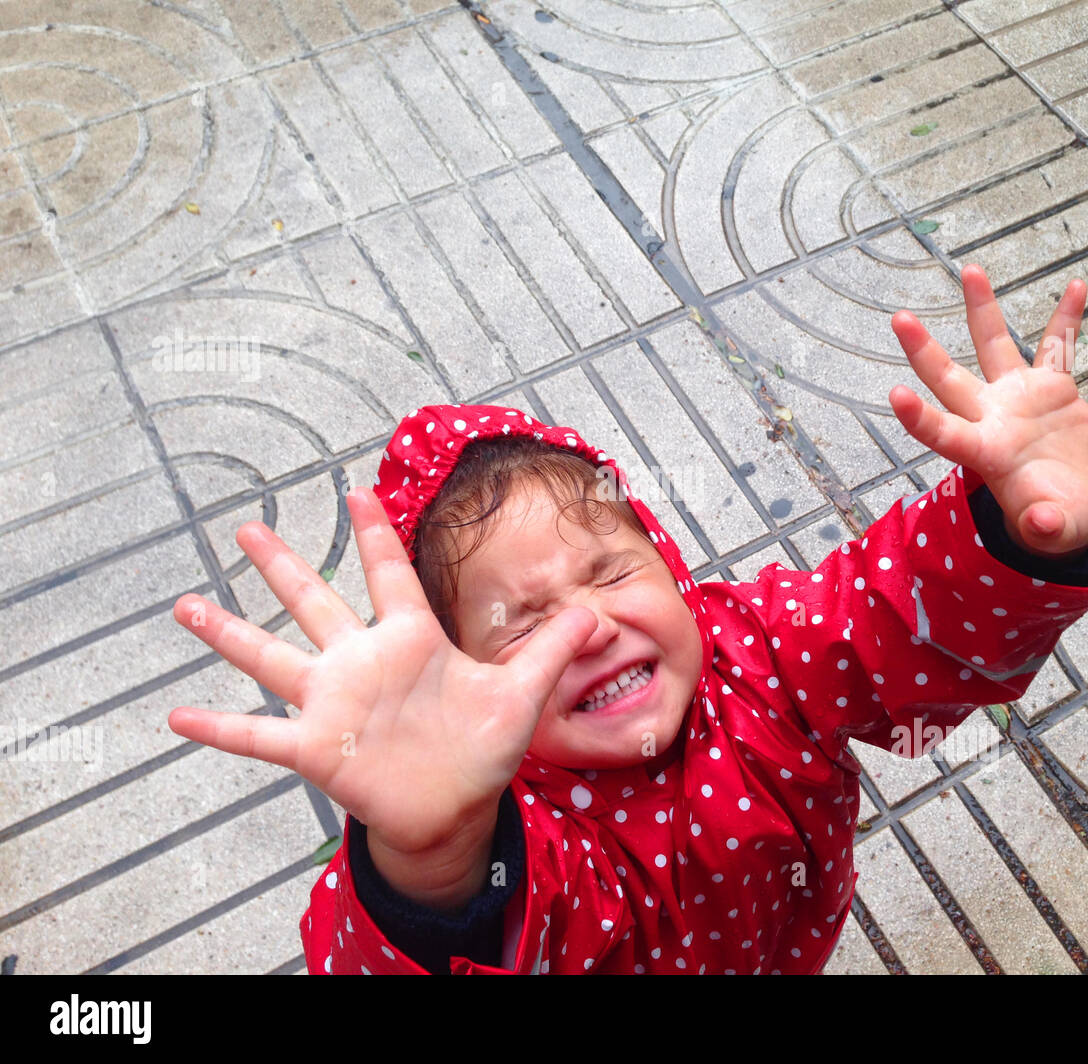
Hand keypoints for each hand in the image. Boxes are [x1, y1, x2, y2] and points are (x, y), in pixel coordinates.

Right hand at [168, 488, 598, 868]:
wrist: (454, 808)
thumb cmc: (482, 748)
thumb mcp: (522, 694)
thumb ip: (551, 650)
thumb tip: (594, 613)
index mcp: (411, 640)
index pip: (390, 575)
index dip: (375, 534)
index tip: (356, 491)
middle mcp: (364, 662)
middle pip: (315, 601)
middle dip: (282, 564)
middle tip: (247, 525)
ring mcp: (334, 702)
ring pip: (272, 657)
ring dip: (228, 633)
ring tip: (185, 604)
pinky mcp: (317, 747)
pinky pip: (258, 736)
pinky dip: (219, 729)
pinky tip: (177, 716)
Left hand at [888, 264, 1087, 557]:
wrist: (1074, 504)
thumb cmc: (1057, 523)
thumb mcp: (1055, 530)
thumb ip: (1047, 527)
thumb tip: (1043, 526)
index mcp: (986, 453)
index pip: (944, 433)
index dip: (919, 417)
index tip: (894, 394)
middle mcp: (993, 418)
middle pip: (949, 378)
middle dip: (923, 350)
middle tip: (899, 318)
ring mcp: (1020, 398)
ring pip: (994, 345)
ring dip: (982, 309)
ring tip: (970, 271)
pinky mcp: (1053, 388)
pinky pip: (1058, 346)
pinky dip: (1068, 319)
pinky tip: (1074, 286)